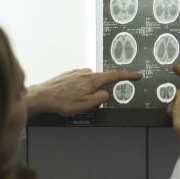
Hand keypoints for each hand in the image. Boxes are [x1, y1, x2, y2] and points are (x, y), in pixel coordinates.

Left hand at [26, 69, 141, 115]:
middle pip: (100, 84)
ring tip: (72, 103)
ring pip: (89, 86)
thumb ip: (102, 98)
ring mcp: (77, 73)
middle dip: (96, 95)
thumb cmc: (62, 101)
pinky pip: (79, 85)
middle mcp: (86, 73)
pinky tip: (67, 98)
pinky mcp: (69, 76)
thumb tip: (105, 93)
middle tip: (85, 105)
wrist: (42, 97)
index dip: (128, 76)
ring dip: (85, 95)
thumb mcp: (88, 104)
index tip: (137, 76)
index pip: (116, 76)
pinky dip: (77, 92)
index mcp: (93, 79)